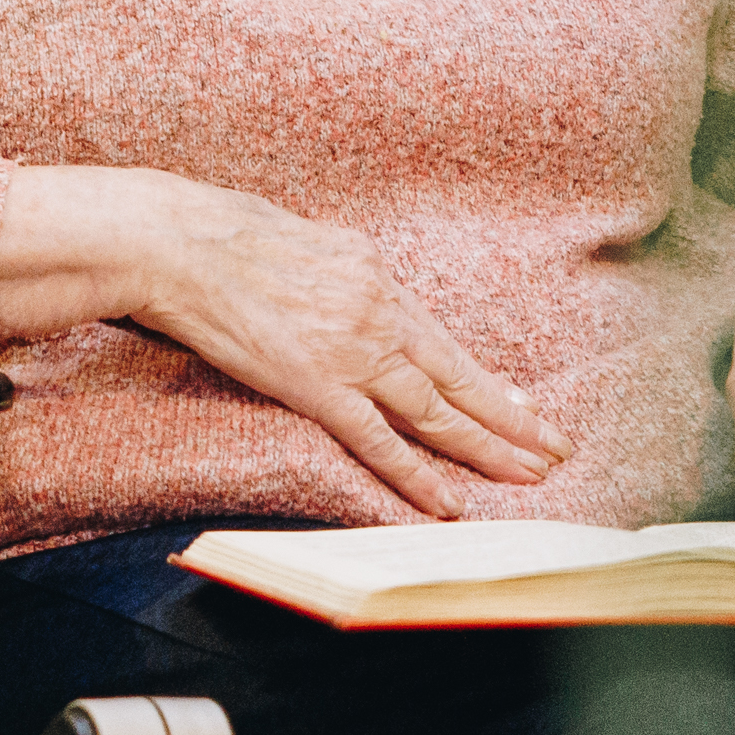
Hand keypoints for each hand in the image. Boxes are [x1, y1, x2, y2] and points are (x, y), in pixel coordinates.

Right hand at [0, 170, 567, 518]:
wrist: (181, 242)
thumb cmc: (224, 233)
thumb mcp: (305, 241)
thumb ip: (339, 276)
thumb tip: (349, 292)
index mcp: (376, 276)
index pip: (443, 342)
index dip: (487, 381)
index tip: (523, 406)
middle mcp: (380, 314)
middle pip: (458, 379)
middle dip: (512, 420)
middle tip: (554, 450)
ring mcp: (353, 352)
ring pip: (435, 413)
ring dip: (486, 450)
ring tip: (526, 477)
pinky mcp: (317, 385)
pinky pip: (379, 441)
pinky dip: (416, 475)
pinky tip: (446, 501)